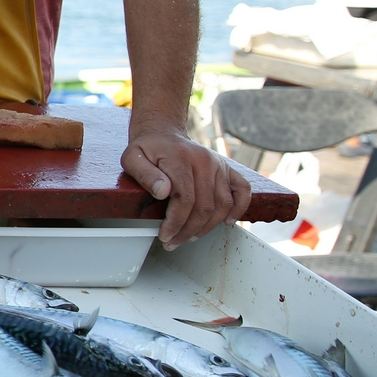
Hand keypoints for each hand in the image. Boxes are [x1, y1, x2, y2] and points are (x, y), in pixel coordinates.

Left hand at [122, 126, 252, 248]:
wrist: (163, 134)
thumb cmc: (148, 150)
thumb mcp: (133, 158)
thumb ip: (144, 175)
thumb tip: (162, 191)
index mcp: (181, 159)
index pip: (185, 199)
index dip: (176, 222)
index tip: (165, 235)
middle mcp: (205, 162)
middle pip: (204, 206)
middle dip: (188, 230)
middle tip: (174, 241)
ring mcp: (219, 165)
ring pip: (222, 204)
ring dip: (208, 227)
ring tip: (190, 237)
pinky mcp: (227, 169)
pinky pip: (243, 189)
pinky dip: (240, 208)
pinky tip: (228, 222)